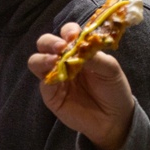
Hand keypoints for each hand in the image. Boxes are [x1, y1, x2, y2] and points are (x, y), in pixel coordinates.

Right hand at [27, 23, 135, 149]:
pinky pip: (43, 82)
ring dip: (43, 57)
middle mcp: (63, 60)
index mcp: (78, 49)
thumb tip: (78, 48)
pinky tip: (59, 78)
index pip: (67, 33)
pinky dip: (48, 77)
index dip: (68, 31)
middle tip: (62, 47)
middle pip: (45, 43)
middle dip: (50, 42)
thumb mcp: (110, 69)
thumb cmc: (114, 89)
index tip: (74, 36)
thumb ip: (95, 57)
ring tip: (56, 60)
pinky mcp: (51, 94)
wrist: (114, 118)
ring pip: (36, 60)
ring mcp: (55, 76)